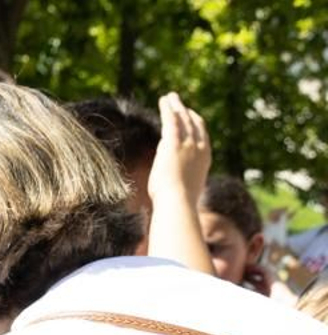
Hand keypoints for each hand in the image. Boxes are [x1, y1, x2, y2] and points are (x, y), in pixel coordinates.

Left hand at [147, 92, 209, 209]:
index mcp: (204, 158)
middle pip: (194, 124)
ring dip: (176, 106)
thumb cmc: (177, 203)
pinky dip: (168, 109)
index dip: (195, 124)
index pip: (201, 135)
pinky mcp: (174, 143)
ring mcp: (188, 145)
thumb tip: (173, 184)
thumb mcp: (183, 189)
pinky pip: (171, 121)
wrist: (178, 202)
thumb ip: (181, 180)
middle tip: (179, 103)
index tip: (189, 115)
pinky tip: (164, 100)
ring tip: (169, 97)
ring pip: (183, 119)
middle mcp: (199, 148)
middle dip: (186, 111)